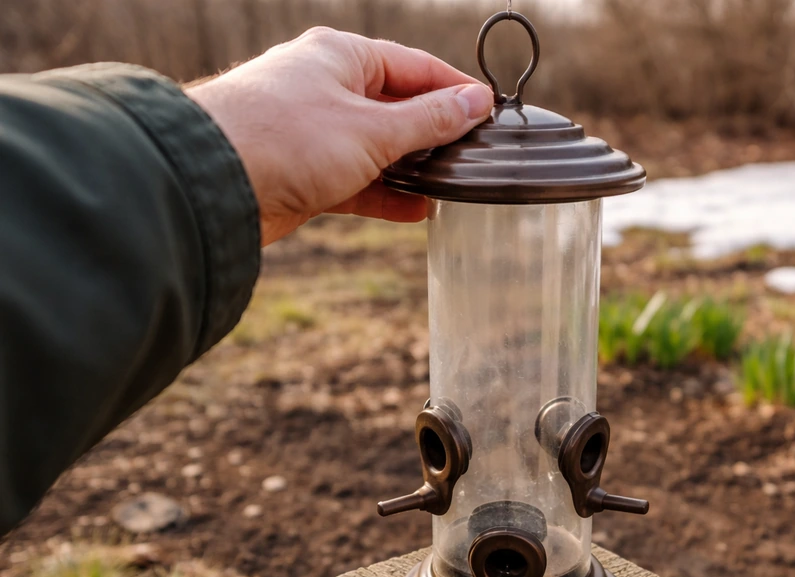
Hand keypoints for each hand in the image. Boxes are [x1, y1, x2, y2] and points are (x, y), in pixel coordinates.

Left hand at [187, 28, 493, 244]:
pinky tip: (416, 210)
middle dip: (434, 134)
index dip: (455, 90)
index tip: (489, 113)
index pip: (414, 66)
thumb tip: (474, 103)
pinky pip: (356, 179)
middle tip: (472, 156)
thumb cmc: (285, 137)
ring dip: (411, 168)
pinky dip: (385, 194)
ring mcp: (313, 131)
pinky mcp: (303, 172)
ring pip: (376, 147)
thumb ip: (428, 120)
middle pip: (396, 107)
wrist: (212, 183)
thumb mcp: (373, 129)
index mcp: (342, 56)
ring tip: (449, 186)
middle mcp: (326, 87)